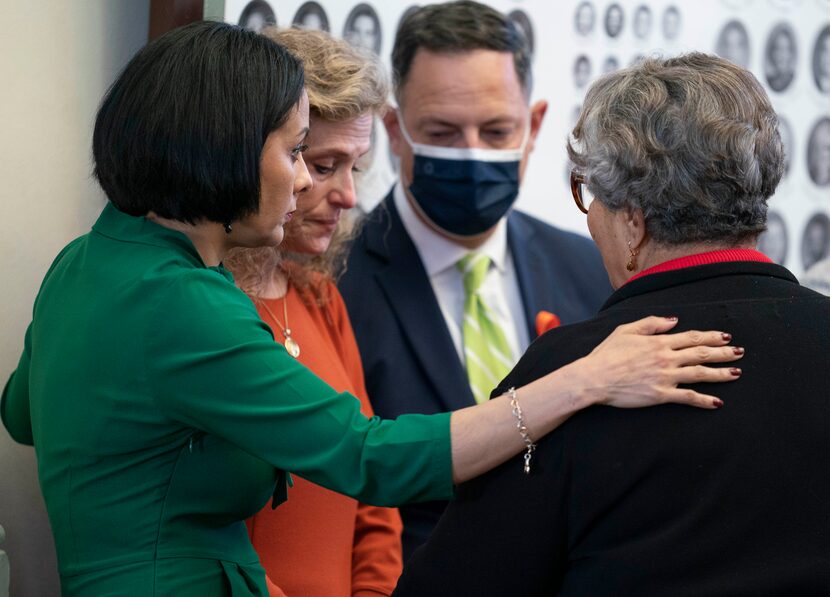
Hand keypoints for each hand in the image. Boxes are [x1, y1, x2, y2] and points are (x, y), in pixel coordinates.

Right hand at [576, 316, 742, 408]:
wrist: (594, 378)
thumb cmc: (606, 354)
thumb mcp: (625, 330)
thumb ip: (651, 323)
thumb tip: (674, 320)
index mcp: (658, 341)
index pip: (691, 337)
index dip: (711, 337)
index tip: (725, 337)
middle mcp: (666, 358)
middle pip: (701, 353)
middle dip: (723, 353)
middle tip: (739, 352)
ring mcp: (665, 377)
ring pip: (700, 373)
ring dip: (720, 373)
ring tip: (736, 373)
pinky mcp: (661, 395)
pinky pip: (688, 397)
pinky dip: (704, 400)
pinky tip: (717, 402)